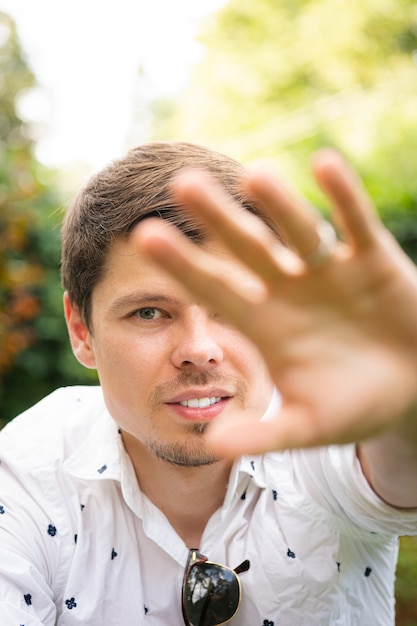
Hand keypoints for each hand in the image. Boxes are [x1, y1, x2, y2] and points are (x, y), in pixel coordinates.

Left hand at [134, 149, 416, 458]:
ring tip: (253, 177)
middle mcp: (289, 288)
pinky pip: (356, 224)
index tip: (144, 238)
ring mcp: (329, 271)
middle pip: (247, 247)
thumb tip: (210, 445)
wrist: (412, 392)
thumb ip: (263, 434)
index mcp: (265, 322)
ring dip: (278, 205)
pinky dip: (344, 197)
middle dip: (218, 219)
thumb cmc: (356, 408)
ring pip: (298, 230)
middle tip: (181, 185)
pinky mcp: (373, 259)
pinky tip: (325, 164)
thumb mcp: (309, 426)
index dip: (183, 265)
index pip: (215, 289)